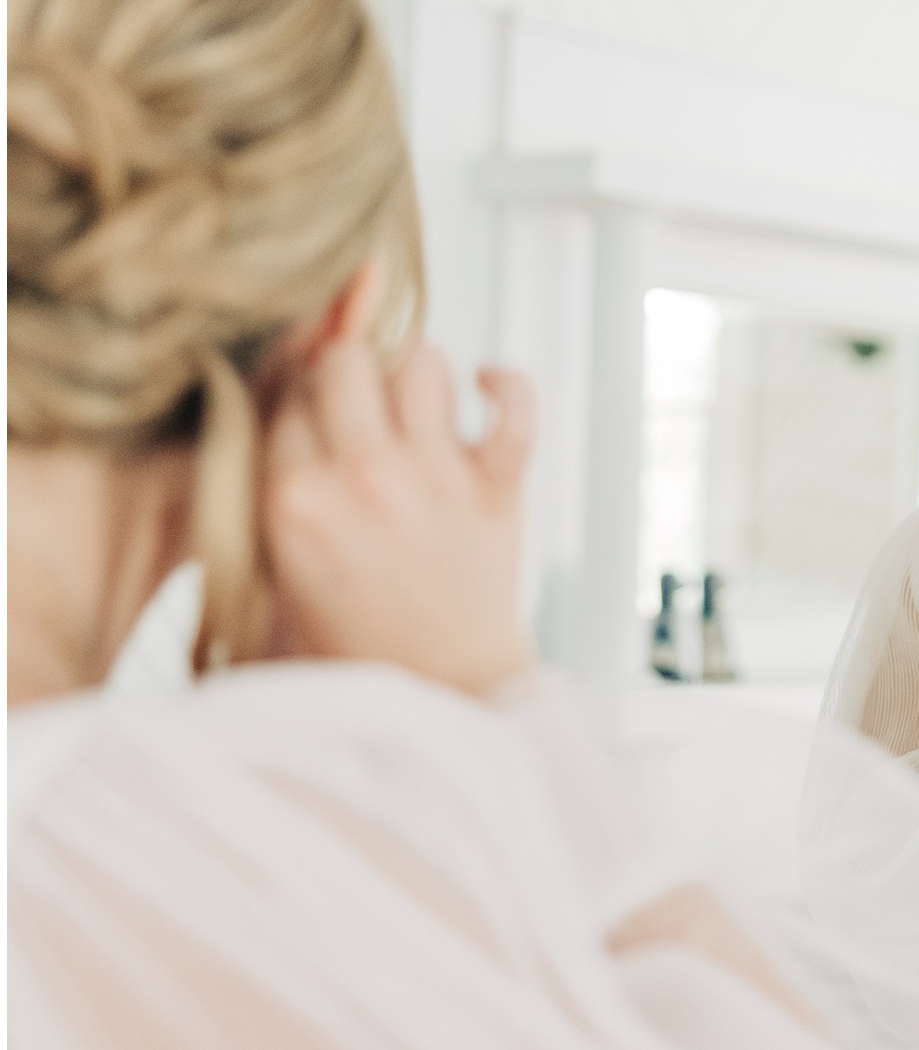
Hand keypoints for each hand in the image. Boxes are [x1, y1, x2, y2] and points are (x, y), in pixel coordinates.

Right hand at [262, 337, 537, 694]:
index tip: (320, 404)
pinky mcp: (495, 488)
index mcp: (292, 499)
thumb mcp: (279, 567)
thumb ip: (273, 484)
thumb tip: (287, 388)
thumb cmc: (354, 635)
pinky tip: (485, 384)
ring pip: (423, 363)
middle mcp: (361, 478)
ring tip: (417, 408)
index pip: (289, 391)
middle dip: (352, 369)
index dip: (305, 392)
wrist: (438, 690)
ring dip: (420, 377)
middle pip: (347, 359)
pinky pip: (514, 404)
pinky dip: (506, 383)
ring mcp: (432, 479)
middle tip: (363, 399)